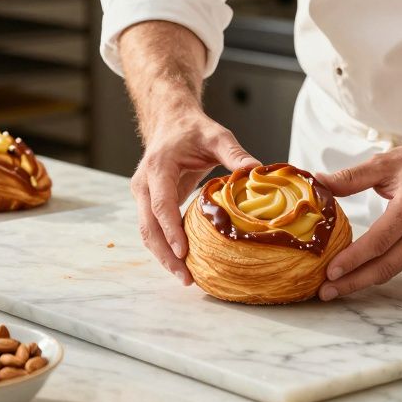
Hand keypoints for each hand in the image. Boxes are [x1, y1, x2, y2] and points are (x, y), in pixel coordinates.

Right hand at [131, 109, 257, 283]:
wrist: (171, 122)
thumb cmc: (194, 130)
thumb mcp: (217, 136)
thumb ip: (235, 153)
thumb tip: (258, 172)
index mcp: (158, 167)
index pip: (160, 203)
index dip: (171, 229)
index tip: (183, 252)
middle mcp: (144, 184)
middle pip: (148, 226)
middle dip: (165, 255)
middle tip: (186, 278)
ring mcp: (143, 195)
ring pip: (147, 233)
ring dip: (164, 257)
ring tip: (186, 279)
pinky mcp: (149, 204)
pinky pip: (154, 230)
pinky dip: (166, 248)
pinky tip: (185, 264)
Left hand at [315, 140, 401, 299]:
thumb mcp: (384, 163)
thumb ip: (351, 177)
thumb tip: (319, 183)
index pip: (378, 242)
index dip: (353, 259)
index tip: (330, 271)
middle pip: (384, 266)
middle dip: (352, 283)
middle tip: (325, 291)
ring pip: (390, 270)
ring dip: (361, 281)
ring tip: (334, 287)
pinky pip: (397, 265)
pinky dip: (375, 272)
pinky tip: (355, 274)